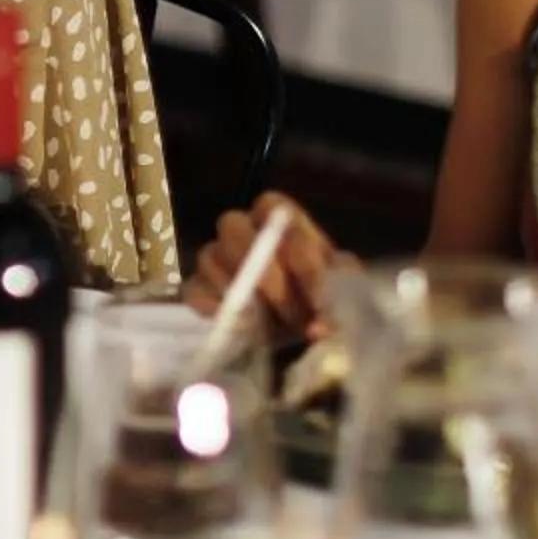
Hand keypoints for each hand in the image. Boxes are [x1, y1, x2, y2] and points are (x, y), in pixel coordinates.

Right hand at [185, 193, 342, 340]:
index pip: (274, 210)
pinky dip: (215, 309)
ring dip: (244, 297)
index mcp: (280, 217)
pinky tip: (243, 329)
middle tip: (293, 314)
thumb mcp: (344, 288)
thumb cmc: (324, 297)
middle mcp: (242, 228)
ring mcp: (214, 257)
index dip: (296, 247)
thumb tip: (319, 328)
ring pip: (211, 259)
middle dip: (266, 274)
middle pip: (233, 228)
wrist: (302, 326)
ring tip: (275, 329)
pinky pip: (193, 290)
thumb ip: (339, 296)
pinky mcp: (197, 288)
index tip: (319, 291)